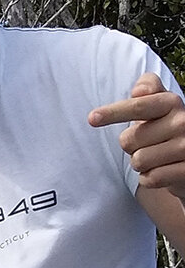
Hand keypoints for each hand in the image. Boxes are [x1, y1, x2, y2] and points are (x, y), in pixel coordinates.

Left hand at [89, 74, 184, 198]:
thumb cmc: (165, 129)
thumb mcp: (159, 105)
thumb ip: (148, 89)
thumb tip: (139, 90)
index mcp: (172, 103)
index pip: (137, 107)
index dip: (113, 112)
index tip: (92, 118)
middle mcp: (183, 122)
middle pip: (128, 140)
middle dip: (131, 146)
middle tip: (148, 144)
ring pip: (138, 161)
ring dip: (141, 164)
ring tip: (156, 158)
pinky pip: (150, 178)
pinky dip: (149, 178)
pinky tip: (161, 171)